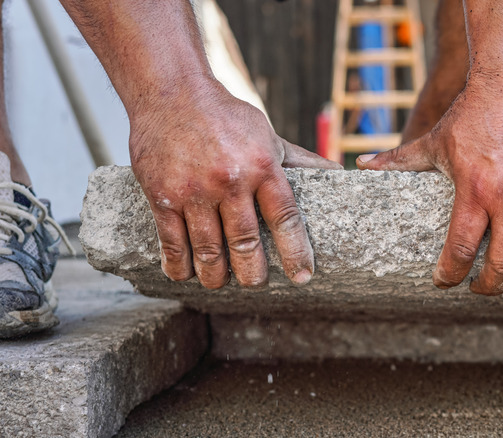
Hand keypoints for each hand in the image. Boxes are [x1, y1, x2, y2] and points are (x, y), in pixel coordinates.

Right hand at [129, 81, 340, 288]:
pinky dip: (179, 265)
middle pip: (246, 243)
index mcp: (262, 166)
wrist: (171, 92)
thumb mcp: (269, 135)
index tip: (302, 276)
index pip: (286, 218)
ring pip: (208, 250)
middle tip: (254, 282)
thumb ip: (302, 161)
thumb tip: (340, 173)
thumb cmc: (226, 117)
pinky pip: (172, 243)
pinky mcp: (161, 195)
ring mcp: (194, 190)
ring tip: (220, 281)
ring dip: (216, 275)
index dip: (296, 251)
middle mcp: (230, 180)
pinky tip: (185, 274)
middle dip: (252, 273)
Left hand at [357, 77, 502, 294]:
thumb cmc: (473, 112)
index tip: (445, 282)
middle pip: (502, 265)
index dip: (450, 275)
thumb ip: (398, 160)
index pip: (459, 250)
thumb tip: (361, 166)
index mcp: (473, 189)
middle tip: (482, 288)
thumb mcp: (433, 140)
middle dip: (489, 287)